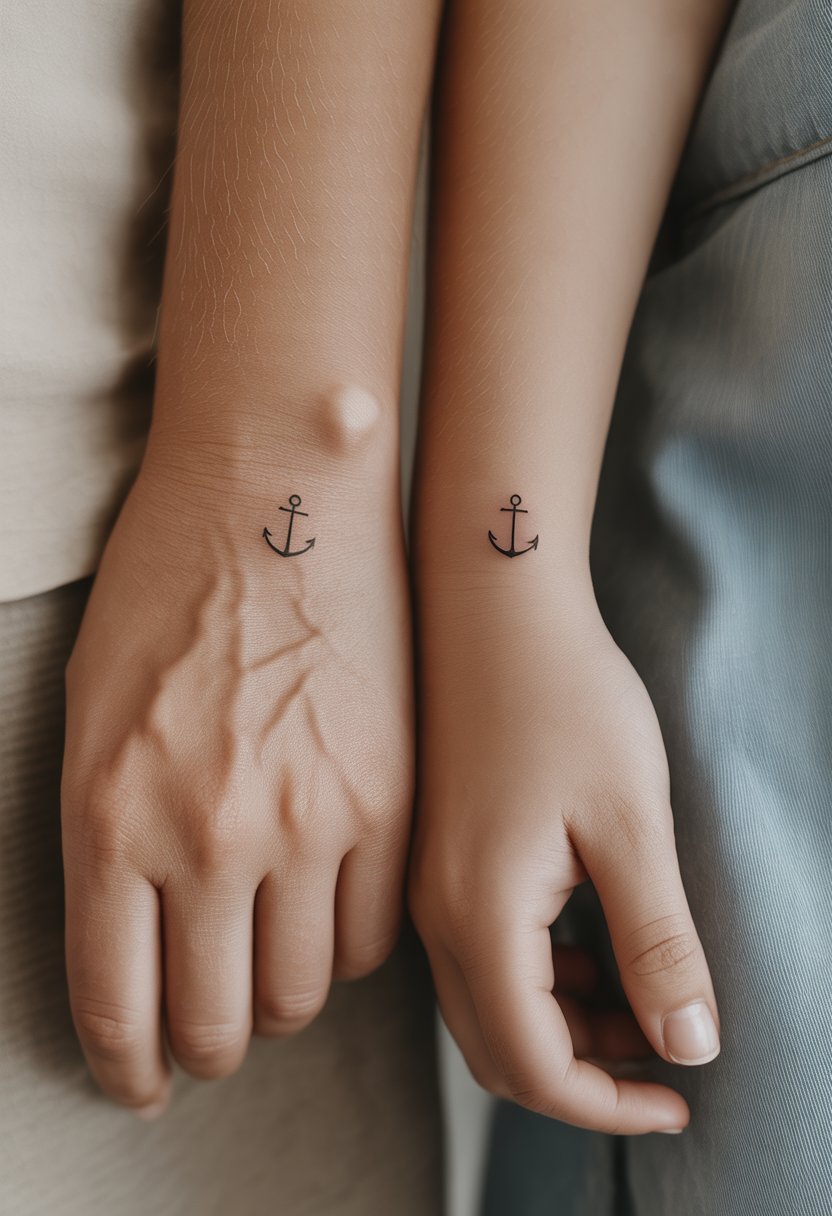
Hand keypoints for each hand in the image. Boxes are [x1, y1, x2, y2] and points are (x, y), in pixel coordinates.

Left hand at [61, 436, 411, 1116]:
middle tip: (212, 1026)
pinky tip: (328, 905)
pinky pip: (374, 932)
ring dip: (281, 994)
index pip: (119, 1007)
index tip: (145, 1078)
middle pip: (219, 1020)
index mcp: (115, 820)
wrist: (276, 494)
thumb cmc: (167, 588)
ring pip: (303, 990)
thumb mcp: (92, 718)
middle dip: (206, 1044)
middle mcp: (213, 837)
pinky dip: (344, 941)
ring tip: (272, 958)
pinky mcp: (391, 798)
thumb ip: (106, 843)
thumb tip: (139, 942)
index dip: (132, 1066)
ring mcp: (312, 820)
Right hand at [409, 580, 719, 1134]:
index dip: (608, 1104)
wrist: (493, 605)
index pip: (533, 1066)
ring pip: (486, 1007)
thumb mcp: (631, 822)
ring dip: (562, 1027)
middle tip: (662, 1052)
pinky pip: (477, 957)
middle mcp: (435, 913)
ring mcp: (425, 884)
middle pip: (499, 1052)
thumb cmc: (564, 697)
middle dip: (585, 1073)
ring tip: (637, 995)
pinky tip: (587, 942)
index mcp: (480, 914)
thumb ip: (656, 943)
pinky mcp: (435, 857)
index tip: (676, 1096)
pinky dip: (535, 980)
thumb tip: (687, 1045)